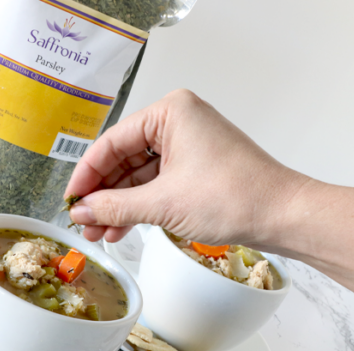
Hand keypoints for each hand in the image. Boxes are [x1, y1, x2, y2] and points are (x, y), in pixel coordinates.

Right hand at [65, 89, 309, 245]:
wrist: (283, 216)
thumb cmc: (233, 197)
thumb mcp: (163, 203)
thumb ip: (114, 206)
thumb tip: (80, 213)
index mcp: (170, 112)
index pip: (112, 143)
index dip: (86, 176)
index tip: (70, 202)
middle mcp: (178, 122)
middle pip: (124, 159)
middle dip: (103, 195)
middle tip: (84, 224)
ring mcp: (188, 145)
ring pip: (139, 175)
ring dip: (119, 205)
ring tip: (99, 234)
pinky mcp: (196, 167)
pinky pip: (157, 184)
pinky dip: (140, 206)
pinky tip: (121, 228)